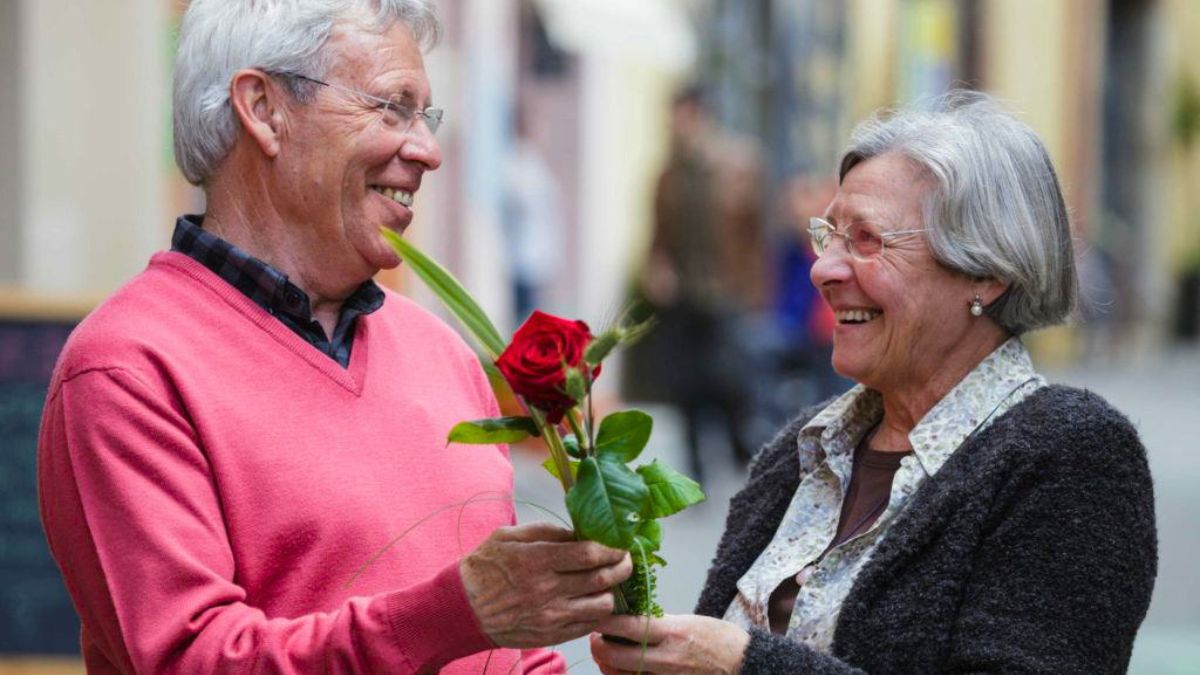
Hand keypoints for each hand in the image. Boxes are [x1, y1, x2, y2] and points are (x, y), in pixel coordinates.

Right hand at [460, 522, 631, 647]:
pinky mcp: (551, 635)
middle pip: (602, 578)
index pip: (590, 553)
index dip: (612, 547)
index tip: (619, 543)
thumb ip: (546, 531)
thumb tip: (579, 531)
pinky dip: (598, 613)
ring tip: (608, 582)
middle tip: (624, 560)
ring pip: (602, 605)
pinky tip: (593, 601)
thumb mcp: (508, 536)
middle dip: (622, 566)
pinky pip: (588, 625)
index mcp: (537, 559)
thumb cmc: (485, 567)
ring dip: (612, 591)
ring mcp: (551, 616)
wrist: (462, 608)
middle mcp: (547, 589)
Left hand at [589, 614, 749, 673]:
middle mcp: (667, 659)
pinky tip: (622, 669)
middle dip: (599, 648)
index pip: (628, 626)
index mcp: (672, 633)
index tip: (594, 615)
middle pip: (616, 657)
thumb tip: (628, 619)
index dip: (605, 621)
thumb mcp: (686, 622)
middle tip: (595, 638)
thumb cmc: (716, 639)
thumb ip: (657, 623)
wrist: (742, 663)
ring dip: (608, 665)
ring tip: (606, 654)